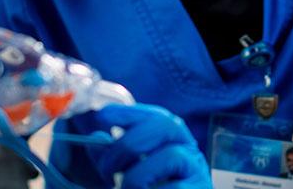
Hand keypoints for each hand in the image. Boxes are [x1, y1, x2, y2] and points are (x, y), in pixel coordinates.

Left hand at [86, 104, 210, 188]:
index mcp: (172, 138)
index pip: (155, 114)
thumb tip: (95, 138)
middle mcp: (189, 148)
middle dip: (128, 145)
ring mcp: (197, 169)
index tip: (102, 117)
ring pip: (170, 156)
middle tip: (107, 171)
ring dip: (137, 177)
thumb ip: (114, 157)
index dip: (128, 112)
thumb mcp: (130, 172)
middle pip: (165, 125)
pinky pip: (174, 187)